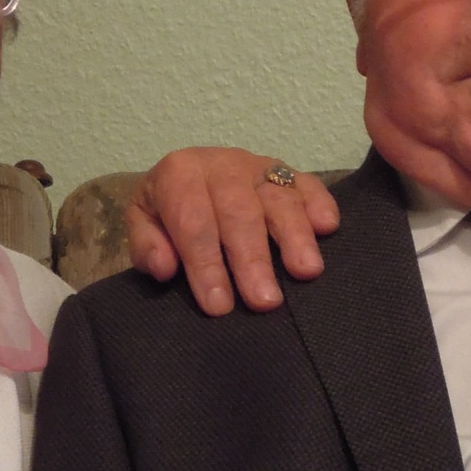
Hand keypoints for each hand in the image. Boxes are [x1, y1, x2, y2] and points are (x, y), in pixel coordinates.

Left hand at [126, 148, 340, 314]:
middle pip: (240, 211)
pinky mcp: (287, 172)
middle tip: (265, 301)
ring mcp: (258, 166)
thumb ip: (147, 247)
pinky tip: (327, 227)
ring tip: (306, 272)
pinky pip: (308, 183)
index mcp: (179, 173)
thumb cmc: (167, 211)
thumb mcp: (143, 224)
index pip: (193, 221)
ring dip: (294, 236)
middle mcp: (222, 164)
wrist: (185, 178)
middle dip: (252, 259)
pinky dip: (320, 203)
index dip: (206, 264)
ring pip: (279, 198)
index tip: (219, 305)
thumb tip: (164, 266)